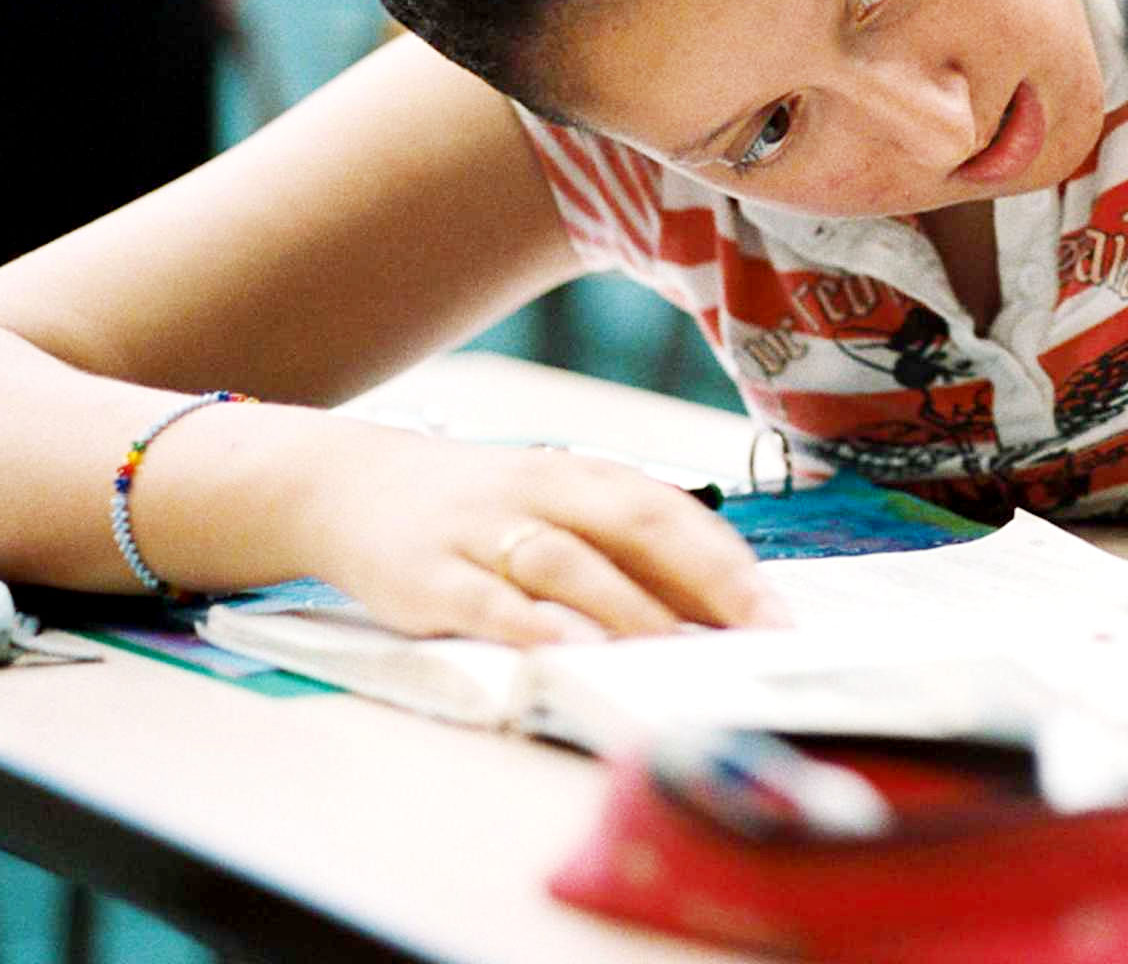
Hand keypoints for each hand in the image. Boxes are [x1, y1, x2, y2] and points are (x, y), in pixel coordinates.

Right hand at [295, 428, 784, 644]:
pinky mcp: (427, 577)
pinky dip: (529, 625)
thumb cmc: (480, 511)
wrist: (349, 485)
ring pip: (566, 561)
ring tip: (675, 651)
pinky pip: (485, 601)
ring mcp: (482, 532)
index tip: (778, 616)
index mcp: (583, 476)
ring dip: (625, 606)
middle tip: (754, 635)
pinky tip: (567, 651)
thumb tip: (715, 612)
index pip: (672, 512)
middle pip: (635, 524)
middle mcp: (541, 493)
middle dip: (703, 580)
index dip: (728, 563)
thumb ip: (624, 552)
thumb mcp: (555, 509)